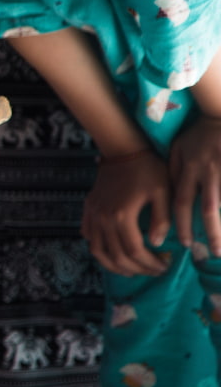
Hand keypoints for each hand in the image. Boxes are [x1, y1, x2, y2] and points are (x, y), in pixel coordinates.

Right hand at [81, 150, 169, 276]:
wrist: (122, 151)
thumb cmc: (146, 170)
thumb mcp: (163, 192)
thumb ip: (161, 220)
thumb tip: (156, 243)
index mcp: (122, 215)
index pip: (134, 251)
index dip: (149, 264)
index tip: (163, 266)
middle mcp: (103, 218)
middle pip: (116, 255)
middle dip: (136, 268)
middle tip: (151, 270)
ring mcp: (93, 214)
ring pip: (97, 250)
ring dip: (113, 265)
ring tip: (130, 269)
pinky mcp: (88, 209)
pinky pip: (87, 235)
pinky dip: (98, 249)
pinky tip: (111, 251)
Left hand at [169, 114, 220, 254]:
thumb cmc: (199, 133)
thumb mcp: (178, 148)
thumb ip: (174, 171)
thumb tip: (171, 194)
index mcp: (190, 169)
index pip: (182, 202)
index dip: (183, 224)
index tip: (186, 243)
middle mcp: (209, 173)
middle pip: (209, 209)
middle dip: (212, 233)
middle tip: (216, 253)